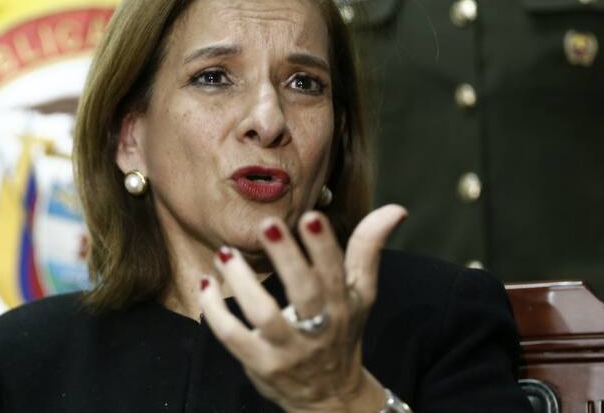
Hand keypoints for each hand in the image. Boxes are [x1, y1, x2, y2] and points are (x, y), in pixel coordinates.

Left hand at [199, 204, 406, 412]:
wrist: (330, 394)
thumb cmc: (343, 329)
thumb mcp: (361, 292)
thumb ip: (369, 248)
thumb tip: (396, 209)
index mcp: (343, 305)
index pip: (336, 273)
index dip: (325, 247)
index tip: (311, 217)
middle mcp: (319, 327)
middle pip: (304, 292)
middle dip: (288, 259)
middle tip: (268, 225)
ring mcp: (288, 349)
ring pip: (264, 315)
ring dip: (242, 283)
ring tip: (226, 253)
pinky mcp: (261, 364)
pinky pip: (233, 338)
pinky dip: (215, 312)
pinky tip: (207, 284)